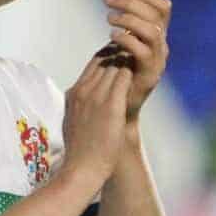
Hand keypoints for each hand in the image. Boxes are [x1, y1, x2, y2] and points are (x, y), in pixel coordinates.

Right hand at [61, 55, 133, 187]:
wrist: (81, 169)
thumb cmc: (80, 152)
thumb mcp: (72, 122)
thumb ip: (78, 107)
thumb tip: (80, 103)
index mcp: (74, 94)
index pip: (93, 63)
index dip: (109, 55)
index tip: (123, 53)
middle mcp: (83, 90)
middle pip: (104, 59)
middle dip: (120, 52)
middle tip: (137, 46)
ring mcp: (96, 96)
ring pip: (114, 64)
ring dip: (128, 57)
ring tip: (142, 52)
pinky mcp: (110, 104)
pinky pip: (123, 76)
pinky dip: (133, 69)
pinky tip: (143, 68)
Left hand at [103, 0, 170, 120]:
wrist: (117, 113)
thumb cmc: (114, 78)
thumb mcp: (119, 46)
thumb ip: (123, 27)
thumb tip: (115, 0)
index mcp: (156, 36)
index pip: (163, 6)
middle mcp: (161, 46)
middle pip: (157, 13)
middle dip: (130, 2)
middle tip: (107, 1)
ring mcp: (158, 61)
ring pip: (152, 30)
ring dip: (128, 19)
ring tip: (109, 19)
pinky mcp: (149, 75)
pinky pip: (143, 51)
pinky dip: (126, 39)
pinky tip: (110, 38)